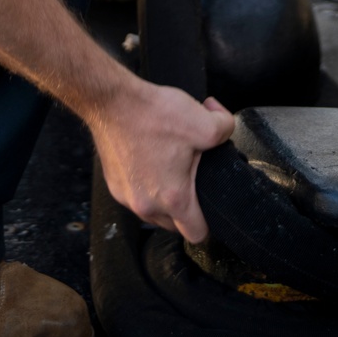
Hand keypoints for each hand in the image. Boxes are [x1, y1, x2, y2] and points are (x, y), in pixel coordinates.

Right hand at [91, 74, 233, 240]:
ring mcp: (126, 196)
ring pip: (154, 212)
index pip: (197, 234)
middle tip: (192, 175)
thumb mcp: (202, 121)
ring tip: (172, 165)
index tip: (210, 204)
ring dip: (165, 197)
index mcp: (172, 198)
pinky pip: (137, 195)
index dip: (209, 222)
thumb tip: (226, 128)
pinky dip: (147, 185)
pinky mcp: (114, 184)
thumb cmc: (151, 114)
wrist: (111, 102)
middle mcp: (146, 205)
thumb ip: (225, 129)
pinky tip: (152, 158)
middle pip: (175, 224)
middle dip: (187, 206)